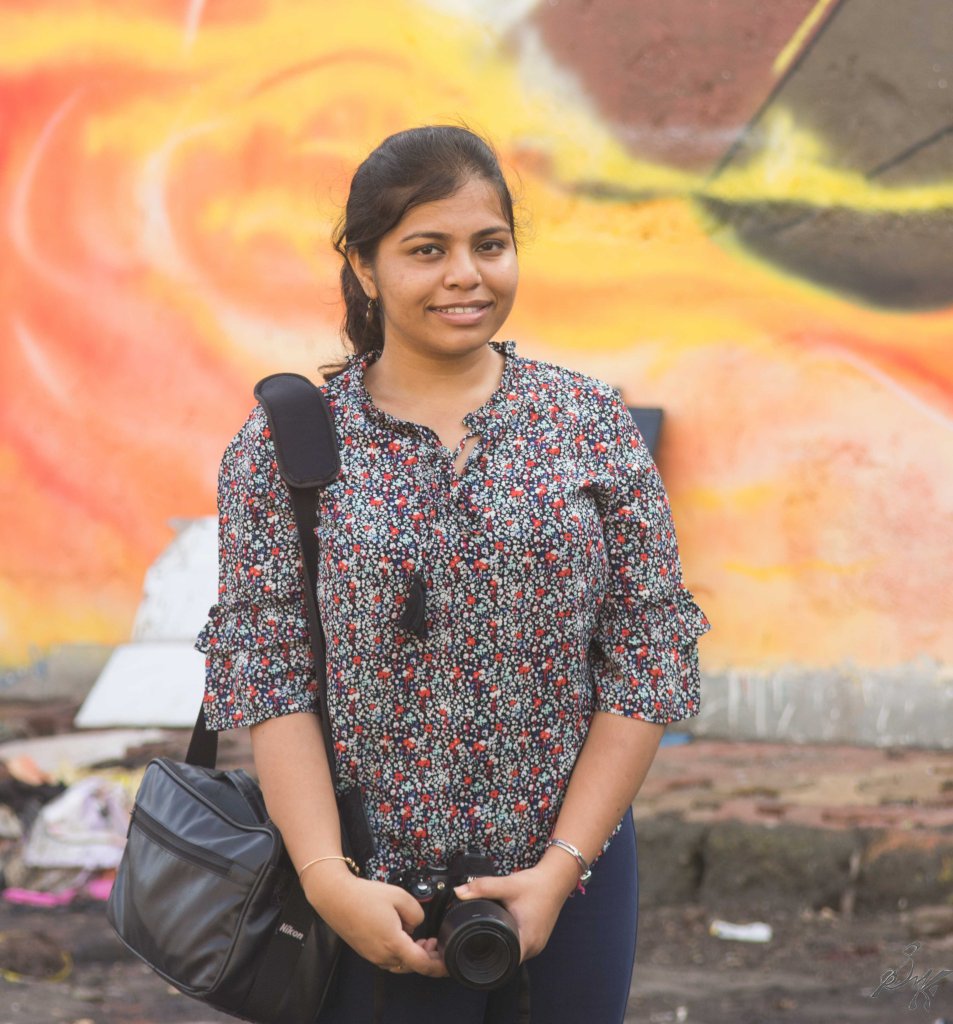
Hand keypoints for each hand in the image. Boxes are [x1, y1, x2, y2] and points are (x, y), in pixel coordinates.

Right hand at [302, 863, 447, 977]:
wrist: (336, 897)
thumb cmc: (364, 896)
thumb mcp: (399, 896)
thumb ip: (416, 912)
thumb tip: (415, 924)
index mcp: (393, 943)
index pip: (422, 964)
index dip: (438, 966)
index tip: (448, 964)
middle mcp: (383, 955)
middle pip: (412, 965)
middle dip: (427, 957)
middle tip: (436, 943)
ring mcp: (373, 955)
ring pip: (400, 963)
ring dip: (414, 954)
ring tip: (422, 939)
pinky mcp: (367, 951)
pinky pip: (389, 958)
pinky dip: (401, 952)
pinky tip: (403, 936)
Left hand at [453, 851, 579, 961]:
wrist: (556, 878)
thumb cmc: (535, 884)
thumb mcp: (507, 885)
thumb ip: (482, 887)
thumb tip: (459, 892)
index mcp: (526, 940)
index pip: (504, 963)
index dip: (488, 960)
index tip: (473, 954)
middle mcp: (534, 947)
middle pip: (509, 960)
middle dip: (492, 952)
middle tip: (474, 944)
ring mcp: (538, 944)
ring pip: (515, 953)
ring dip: (502, 946)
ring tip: (486, 937)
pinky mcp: (538, 937)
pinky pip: (521, 945)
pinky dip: (511, 939)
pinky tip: (502, 930)